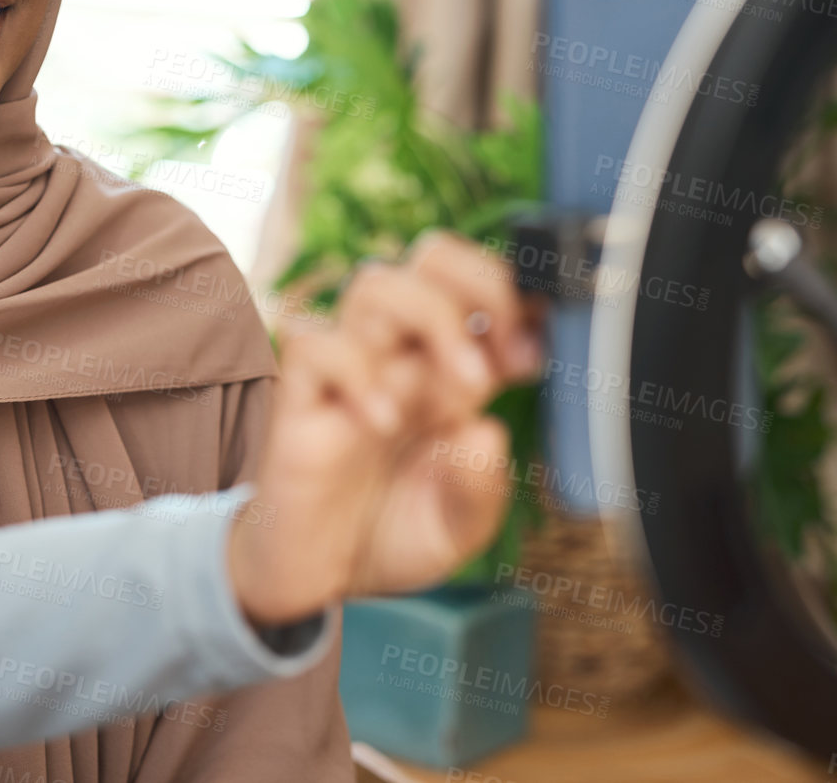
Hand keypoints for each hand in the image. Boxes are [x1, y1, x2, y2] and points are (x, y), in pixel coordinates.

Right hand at [227, 231, 544, 625]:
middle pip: (430, 258)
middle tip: (501, 354)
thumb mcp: (459, 530)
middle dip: (479, 283)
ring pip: (375, 282)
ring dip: (430, 319)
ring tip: (458, 389)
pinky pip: (313, 345)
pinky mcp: (299, 398)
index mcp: (446, 374)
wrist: (313, 578)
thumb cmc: (385, 537)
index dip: (516, 303)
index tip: (537, 355)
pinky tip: (381, 423)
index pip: (479, 292)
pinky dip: (356, 373)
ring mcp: (349, 372)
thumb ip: (482, 489)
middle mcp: (399, 358)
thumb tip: (487, 431)